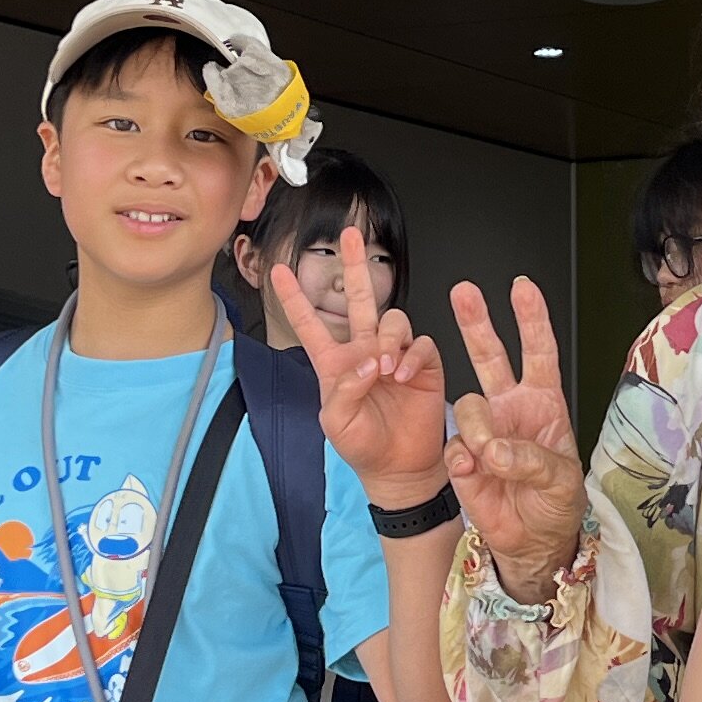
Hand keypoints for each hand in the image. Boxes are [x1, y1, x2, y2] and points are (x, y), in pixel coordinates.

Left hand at [271, 222, 451, 505]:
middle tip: (352, 235)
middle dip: (355, 265)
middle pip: (359, 299)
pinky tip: (402, 374)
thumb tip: (366, 361)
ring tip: (385, 366)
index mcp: (335, 363)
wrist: (398, 466)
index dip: (295, 297)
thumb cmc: (363, 445)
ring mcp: (395, 355)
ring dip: (387, 337)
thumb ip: (343, 390)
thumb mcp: (336, 423)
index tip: (278, 270)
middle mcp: (364, 351)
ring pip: (392, 320)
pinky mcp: (423, 364)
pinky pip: (419, 343)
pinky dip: (411, 355)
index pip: (311, 323)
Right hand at [447, 276, 586, 596]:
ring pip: (468, 404)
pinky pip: (454, 446)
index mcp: (544, 403)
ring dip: (479, 429)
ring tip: (490, 456)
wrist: (533, 541)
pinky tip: (475, 471)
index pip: (540, 352)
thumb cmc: (556, 503)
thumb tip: (493, 449)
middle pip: (490, 355)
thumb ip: (530, 460)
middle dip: (477, 322)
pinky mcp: (463, 457)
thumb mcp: (561, 480)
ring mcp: (484, 430)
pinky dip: (464, 459)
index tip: (523, 289)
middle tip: (464, 293)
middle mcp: (511, 408)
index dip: (532, 319)